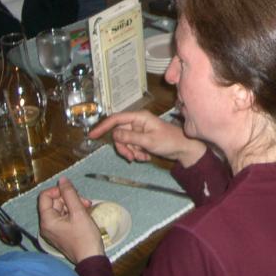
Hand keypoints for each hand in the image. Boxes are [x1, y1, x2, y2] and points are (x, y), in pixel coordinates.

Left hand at [37, 177, 102, 263]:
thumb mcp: (79, 212)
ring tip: (87, 207)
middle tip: (85, 201)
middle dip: (69, 198)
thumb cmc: (85, 236)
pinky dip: (74, 212)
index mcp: (47, 220)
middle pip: (54, 202)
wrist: (90, 257)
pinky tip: (84, 213)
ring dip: (74, 204)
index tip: (72, 192)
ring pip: (61, 208)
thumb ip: (70, 194)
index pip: (45, 196)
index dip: (58, 190)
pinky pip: (64, 217)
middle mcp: (46, 225)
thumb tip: (62, 179)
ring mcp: (53, 230)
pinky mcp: (60, 233)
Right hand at [89, 110, 204, 167]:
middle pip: (119, 133)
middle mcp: (138, 122)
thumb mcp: (148, 141)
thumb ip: (130, 137)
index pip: (116, 119)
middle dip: (123, 147)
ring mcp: (139, 130)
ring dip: (130, 152)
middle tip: (131, 157)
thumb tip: (114, 134)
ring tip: (141, 157)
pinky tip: (145, 157)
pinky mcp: (142, 138)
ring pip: (124, 142)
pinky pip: (131, 146)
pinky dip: (136, 153)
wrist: (183, 149)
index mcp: (139, 117)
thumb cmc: (169, 141)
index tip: (92, 135)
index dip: (103, 126)